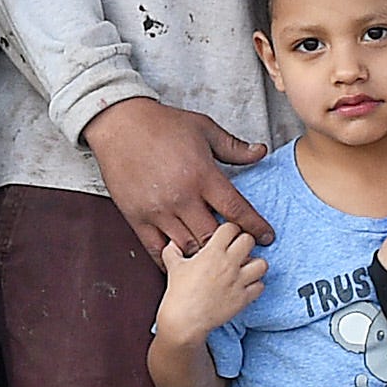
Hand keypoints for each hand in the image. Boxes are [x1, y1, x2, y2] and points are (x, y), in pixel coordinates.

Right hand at [85, 98, 271, 260]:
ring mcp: (158, 210)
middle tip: (243, 253)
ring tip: (216, 260)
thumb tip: (260, 152)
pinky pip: (157, 249)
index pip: (236, 209)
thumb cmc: (162, 124)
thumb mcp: (204, 128)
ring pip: (188, 246)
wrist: (120, 125)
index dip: (255, 227)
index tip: (266, 237)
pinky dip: (172, 260)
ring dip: (204, 256)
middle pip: (213, 236)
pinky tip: (184, 262)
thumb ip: (233, 146)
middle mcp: (181, 197)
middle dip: (231, 247)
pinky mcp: (137, 217)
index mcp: (202, 175)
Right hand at [153, 222, 266, 348]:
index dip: (230, 230)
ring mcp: (239, 281)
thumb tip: (171, 244)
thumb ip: (172, 251)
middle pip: (249, 240)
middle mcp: (229, 264)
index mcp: (212, 252)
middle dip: (244, 243)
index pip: (231, 227)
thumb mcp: (173, 267)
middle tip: (237, 250)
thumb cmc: (178, 293)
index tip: (226, 237)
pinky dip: (255, 286)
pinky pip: (260, 286)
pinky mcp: (244, 298)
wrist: (185, 320)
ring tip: (245, 268)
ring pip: (262, 264)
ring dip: (255, 265)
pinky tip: (245, 286)